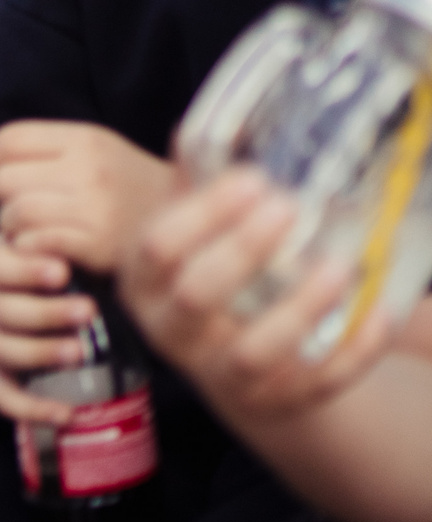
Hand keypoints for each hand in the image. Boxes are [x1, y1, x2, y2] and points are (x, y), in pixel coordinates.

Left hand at [0, 120, 177, 273]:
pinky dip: (28, 248)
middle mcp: (89, 168)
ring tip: (30, 232)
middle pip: (6, 178)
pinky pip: (34, 242)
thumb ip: (52, 149)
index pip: (9, 139)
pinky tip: (42, 249)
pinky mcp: (97, 244)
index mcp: (86, 138)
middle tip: (20, 210)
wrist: (194, 230)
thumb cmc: (134, 192)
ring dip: (11, 228)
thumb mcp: (101, 152)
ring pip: (15, 212)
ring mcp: (94, 206)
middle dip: (1, 198)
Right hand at [0, 233, 98, 423]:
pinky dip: (31, 409)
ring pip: (4, 351)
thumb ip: (41, 242)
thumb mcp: (9, 246)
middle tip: (88, 310)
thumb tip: (100, 235)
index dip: (27, 271)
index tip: (62, 270)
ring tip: (79, 352)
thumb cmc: (3, 272)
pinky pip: (2, 397)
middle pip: (5, 310)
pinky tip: (66, 414)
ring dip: (42, 353)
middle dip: (47, 312)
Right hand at [119, 169, 389, 420]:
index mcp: (144, 282)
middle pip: (197, 294)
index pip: (156, 247)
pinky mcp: (272, 402)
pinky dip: (350, 352)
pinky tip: (377, 313)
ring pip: (253, 351)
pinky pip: (313, 384)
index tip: (252, 179)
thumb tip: (216, 119)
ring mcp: (220, 374)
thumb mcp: (194, 234)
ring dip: (298, 308)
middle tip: (289, 208)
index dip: (202, 214)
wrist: (236, 363)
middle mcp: (171, 331)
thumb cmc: (214, 276)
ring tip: (339, 266)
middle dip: (243, 250)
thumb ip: (199, 186)